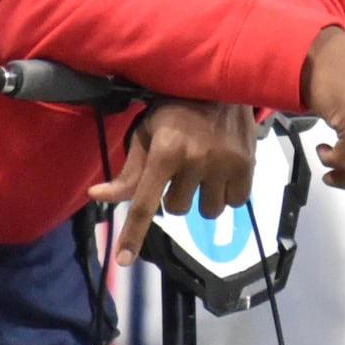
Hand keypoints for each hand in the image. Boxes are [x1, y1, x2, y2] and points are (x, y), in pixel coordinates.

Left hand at [88, 99, 257, 228]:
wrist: (222, 83)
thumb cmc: (175, 110)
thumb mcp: (146, 134)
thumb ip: (127, 172)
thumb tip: (97, 196)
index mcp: (164, 151)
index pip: (144, 203)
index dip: (133, 234)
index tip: (123, 260)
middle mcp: (194, 160)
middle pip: (177, 209)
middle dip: (175, 194)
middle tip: (180, 167)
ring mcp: (223, 164)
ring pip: (206, 211)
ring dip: (201, 197)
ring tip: (203, 167)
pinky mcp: (247, 166)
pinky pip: (233, 203)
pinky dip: (226, 193)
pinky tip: (221, 169)